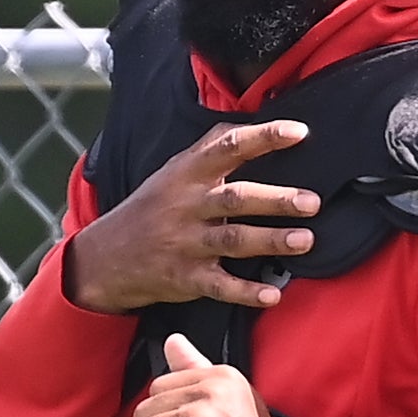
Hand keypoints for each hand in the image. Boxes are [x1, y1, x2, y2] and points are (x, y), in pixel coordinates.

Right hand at [65, 120, 320, 313]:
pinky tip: (272, 295)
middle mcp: (188, 206)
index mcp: (188, 175)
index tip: (299, 132)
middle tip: (311, 202)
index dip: (264, 137)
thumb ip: (210, 147)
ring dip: (270, 241)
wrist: (106, 257)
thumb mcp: (173, 170)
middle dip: (274, 200)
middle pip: (234, 199)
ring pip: (232, 240)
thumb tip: (251, 121)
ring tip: (305, 241)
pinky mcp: (186, 278)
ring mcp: (186, 244)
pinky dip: (246, 292)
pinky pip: (220, 286)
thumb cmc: (151, 208)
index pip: (227, 147)